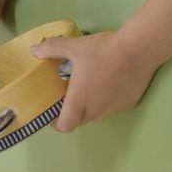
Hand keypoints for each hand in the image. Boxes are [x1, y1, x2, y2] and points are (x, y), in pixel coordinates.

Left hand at [30, 31, 158, 130]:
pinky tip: (110, 82)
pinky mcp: (129, 104)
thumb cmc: (102, 50)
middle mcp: (96, 109)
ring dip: (90, 106)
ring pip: (97, 115)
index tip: (53, 112)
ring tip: (90, 86)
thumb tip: (33, 50)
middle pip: (80, 120)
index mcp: (80, 99)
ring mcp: (114, 109)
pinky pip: (113, 108)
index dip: (57, 123)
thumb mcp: (74, 46)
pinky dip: (107, 100)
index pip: (66, 125)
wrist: (138, 50)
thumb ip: (52, 49)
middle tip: (70, 94)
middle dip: (72, 111)